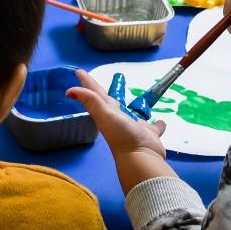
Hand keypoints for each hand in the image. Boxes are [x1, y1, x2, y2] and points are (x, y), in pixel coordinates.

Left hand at [67, 70, 174, 194]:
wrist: (141, 158)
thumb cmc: (122, 134)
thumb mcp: (104, 114)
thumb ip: (91, 100)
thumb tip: (69, 91)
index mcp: (106, 112)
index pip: (96, 93)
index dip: (88, 83)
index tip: (79, 71)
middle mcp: (119, 118)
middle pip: (114, 100)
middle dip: (112, 90)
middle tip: (116, 78)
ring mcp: (135, 127)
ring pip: (135, 113)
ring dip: (137, 106)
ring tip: (139, 99)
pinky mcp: (150, 134)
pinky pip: (154, 127)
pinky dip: (158, 124)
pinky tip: (161, 121)